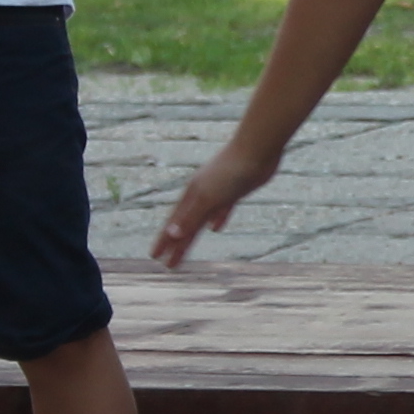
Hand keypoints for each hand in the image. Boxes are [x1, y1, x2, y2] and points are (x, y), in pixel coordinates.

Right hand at [151, 139, 283, 267]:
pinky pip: (222, 210)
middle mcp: (201, 195)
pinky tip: (216, 228)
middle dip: (176, 245)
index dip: (165, 242)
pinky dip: (217, 220)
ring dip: (193, 235)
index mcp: (191, 197)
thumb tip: (171, 235)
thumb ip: (191, 216)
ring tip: (185, 248)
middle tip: (169, 265)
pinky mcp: (235, 192)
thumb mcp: (208, 197)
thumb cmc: (231, 172)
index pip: (174, 225)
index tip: (155, 257)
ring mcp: (218, 193)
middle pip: (185, 225)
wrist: (258, 148)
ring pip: (201, 220)